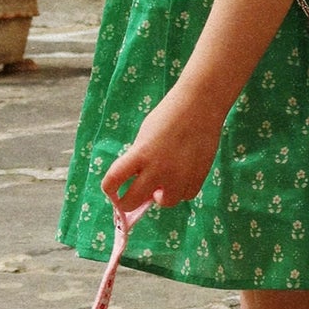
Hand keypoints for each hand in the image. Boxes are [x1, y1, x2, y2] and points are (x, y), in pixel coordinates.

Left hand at [101, 87, 223, 215]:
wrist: (199, 106)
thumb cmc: (169, 115)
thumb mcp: (145, 136)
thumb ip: (139, 159)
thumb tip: (139, 182)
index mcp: (140, 154)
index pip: (113, 181)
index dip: (109, 189)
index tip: (111, 191)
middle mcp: (157, 170)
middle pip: (133, 201)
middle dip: (129, 202)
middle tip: (131, 198)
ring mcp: (179, 177)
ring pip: (164, 203)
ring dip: (161, 195)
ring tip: (166, 180)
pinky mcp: (198, 178)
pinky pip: (186, 195)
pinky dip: (182, 189)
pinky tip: (183, 175)